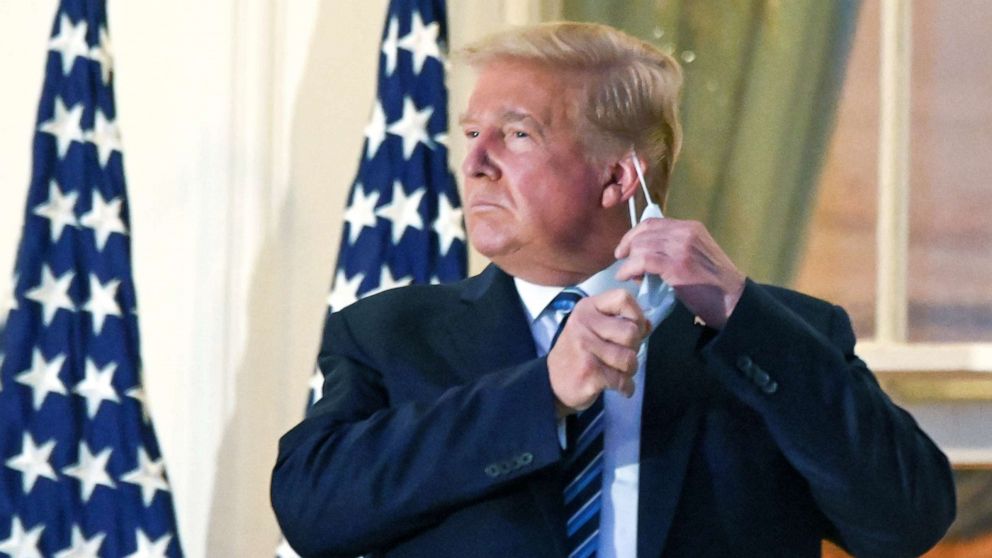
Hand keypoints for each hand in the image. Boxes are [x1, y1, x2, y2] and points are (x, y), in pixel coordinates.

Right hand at [547, 289, 649, 416]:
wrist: (552, 383)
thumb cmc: (578, 353)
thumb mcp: (593, 328)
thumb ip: (621, 322)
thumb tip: (648, 324)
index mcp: (587, 308)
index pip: (623, 298)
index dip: (636, 315)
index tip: (634, 329)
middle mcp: (583, 324)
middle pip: (631, 332)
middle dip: (634, 349)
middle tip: (622, 355)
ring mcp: (584, 348)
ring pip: (629, 358)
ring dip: (630, 370)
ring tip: (618, 371)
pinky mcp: (589, 372)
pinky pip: (622, 380)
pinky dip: (626, 387)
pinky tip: (619, 387)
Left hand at [614, 218, 744, 328]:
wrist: (733, 301)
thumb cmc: (712, 285)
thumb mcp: (694, 257)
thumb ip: (672, 250)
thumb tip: (642, 255)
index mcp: (691, 227)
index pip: (652, 223)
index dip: (633, 235)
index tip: (624, 249)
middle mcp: (686, 232)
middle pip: (644, 233)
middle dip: (628, 248)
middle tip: (622, 263)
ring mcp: (682, 247)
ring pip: (641, 246)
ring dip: (628, 261)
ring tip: (627, 275)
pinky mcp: (677, 265)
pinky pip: (643, 260)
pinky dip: (629, 269)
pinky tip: (626, 277)